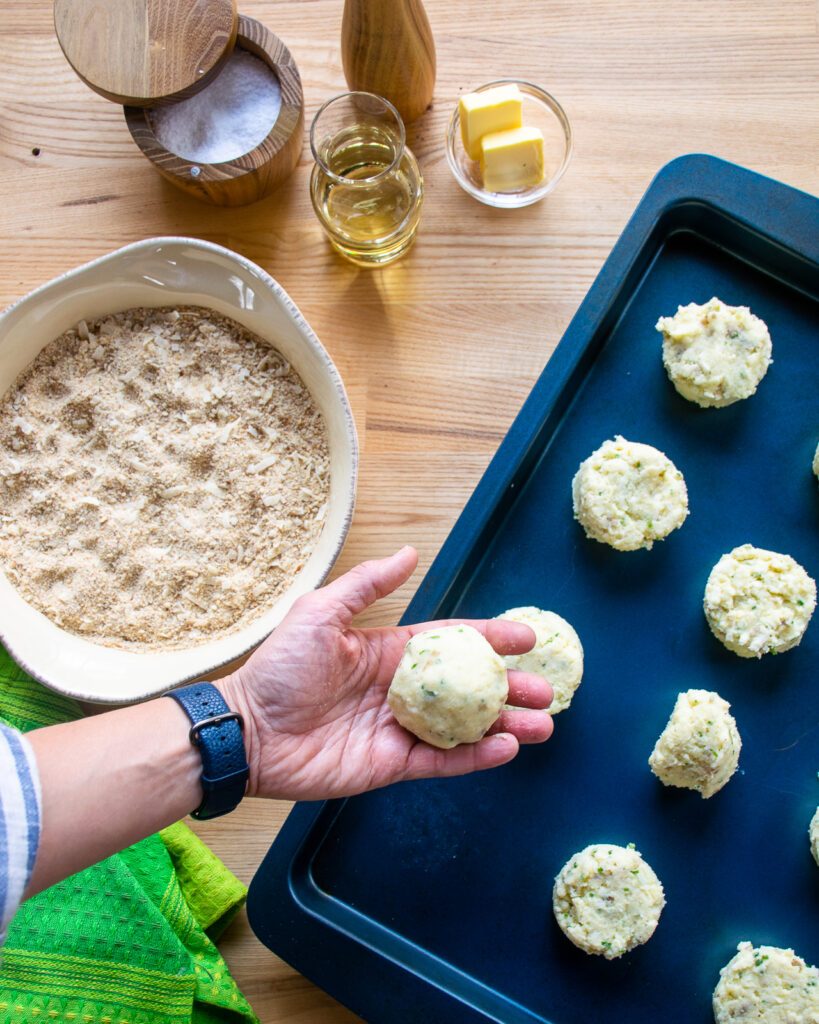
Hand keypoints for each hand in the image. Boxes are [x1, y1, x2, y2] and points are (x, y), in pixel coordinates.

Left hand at [220, 546, 553, 800]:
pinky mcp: (392, 765)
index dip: (490, 639)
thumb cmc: (280, 668)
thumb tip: (410, 554)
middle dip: (509, 688)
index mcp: (389, 653)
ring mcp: (400, 730)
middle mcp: (401, 691)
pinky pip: (443, 761)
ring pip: (466, 727)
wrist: (248, 731)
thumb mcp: (321, 614)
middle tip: (546, 690)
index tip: (526, 638)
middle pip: (469, 688)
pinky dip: (477, 757)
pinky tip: (506, 748)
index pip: (451, 643)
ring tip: (542, 724)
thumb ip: (367, 586)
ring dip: (505, 725)